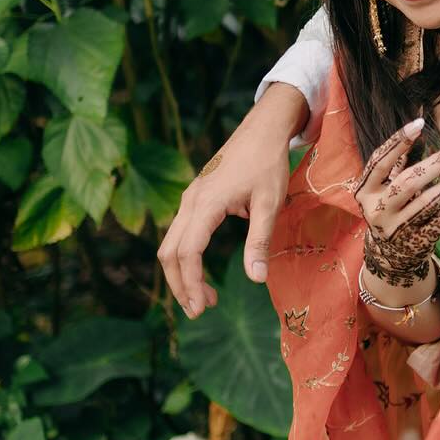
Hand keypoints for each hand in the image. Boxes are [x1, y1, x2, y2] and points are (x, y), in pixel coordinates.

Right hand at [158, 82, 306, 318]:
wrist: (262, 129)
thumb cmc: (268, 164)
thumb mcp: (270, 204)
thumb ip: (259, 241)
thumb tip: (256, 278)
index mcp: (206, 203)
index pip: (187, 252)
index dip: (190, 283)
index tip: (201, 307)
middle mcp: (190, 201)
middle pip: (170, 252)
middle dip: (180, 285)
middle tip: (200, 310)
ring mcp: (189, 198)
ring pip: (171, 243)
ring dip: (182, 273)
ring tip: (204, 298)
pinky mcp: (195, 197)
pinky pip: (180, 233)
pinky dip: (185, 257)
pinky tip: (202, 272)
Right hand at [352, 118, 439, 286]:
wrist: (390, 255)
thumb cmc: (391, 207)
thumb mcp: (386, 186)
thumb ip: (400, 160)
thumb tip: (419, 124)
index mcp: (366, 191)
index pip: (381, 161)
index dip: (399, 141)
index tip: (420, 124)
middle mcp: (377, 210)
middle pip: (409, 182)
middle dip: (437, 163)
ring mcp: (396, 229)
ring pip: (428, 203)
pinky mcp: (415, 243)